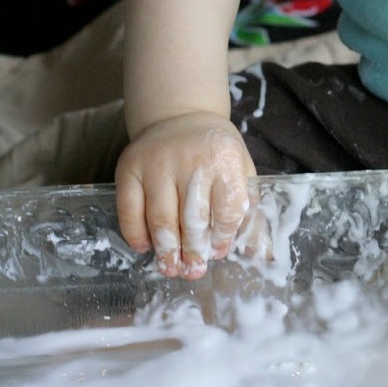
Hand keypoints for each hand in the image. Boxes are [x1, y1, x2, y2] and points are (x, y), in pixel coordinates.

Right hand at [115, 114, 262, 277]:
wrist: (179, 115)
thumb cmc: (215, 151)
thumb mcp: (240, 169)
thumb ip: (248, 209)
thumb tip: (258, 252)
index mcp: (224, 159)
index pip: (226, 209)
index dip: (222, 237)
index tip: (216, 252)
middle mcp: (191, 160)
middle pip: (192, 218)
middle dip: (192, 251)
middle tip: (192, 271)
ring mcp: (157, 163)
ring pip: (160, 218)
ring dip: (165, 249)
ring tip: (170, 267)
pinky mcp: (130, 168)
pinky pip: (129, 209)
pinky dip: (135, 233)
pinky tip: (144, 247)